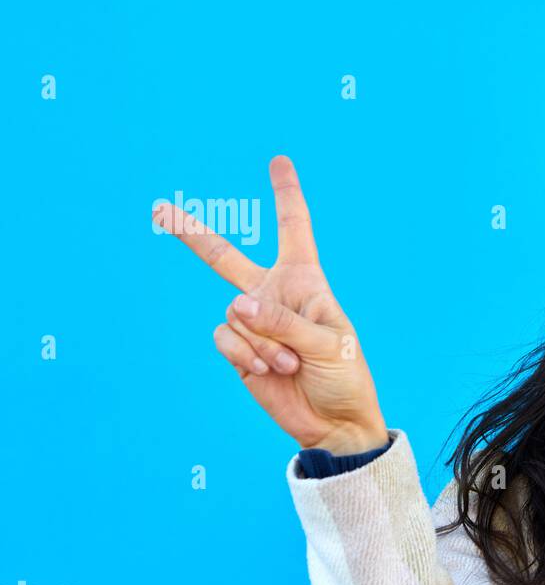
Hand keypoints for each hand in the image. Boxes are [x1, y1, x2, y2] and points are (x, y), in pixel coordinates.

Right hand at [154, 155, 388, 454]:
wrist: (332, 423)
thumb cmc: (344, 377)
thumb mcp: (328, 344)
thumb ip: (283, 322)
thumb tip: (236, 306)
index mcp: (305, 281)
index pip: (294, 229)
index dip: (286, 195)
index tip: (278, 161)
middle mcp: (273, 295)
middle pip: (225, 258)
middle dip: (192, 235)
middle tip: (160, 209)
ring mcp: (253, 323)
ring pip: (234, 315)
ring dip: (263, 343)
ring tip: (290, 363)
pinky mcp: (239, 351)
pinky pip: (226, 340)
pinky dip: (247, 355)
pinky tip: (270, 371)